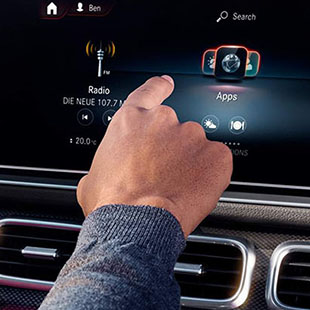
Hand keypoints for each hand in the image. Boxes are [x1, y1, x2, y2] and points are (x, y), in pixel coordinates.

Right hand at [77, 76, 231, 235]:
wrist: (136, 224)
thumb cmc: (112, 203)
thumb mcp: (93, 178)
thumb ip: (107, 164)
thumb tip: (107, 174)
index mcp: (130, 121)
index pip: (149, 92)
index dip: (160, 87)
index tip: (166, 85)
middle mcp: (163, 121)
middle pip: (174, 128)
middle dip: (172, 149)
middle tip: (163, 174)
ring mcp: (192, 136)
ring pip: (196, 146)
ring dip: (191, 163)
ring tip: (177, 188)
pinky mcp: (216, 155)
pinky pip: (217, 162)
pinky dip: (211, 175)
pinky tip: (195, 190)